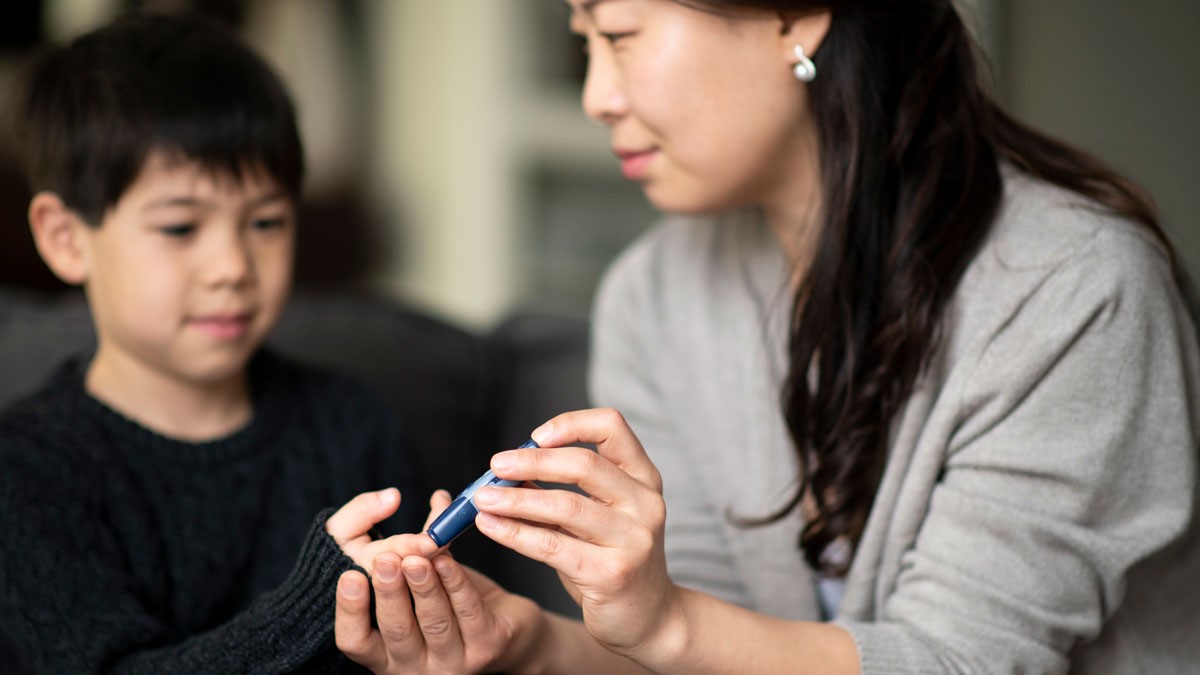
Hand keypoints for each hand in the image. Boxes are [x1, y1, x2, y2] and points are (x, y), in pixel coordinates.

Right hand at [335, 491, 545, 673]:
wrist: (509, 625)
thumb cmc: (454, 601)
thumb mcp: (421, 576)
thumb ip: (408, 544)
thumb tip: (398, 498)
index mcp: (387, 652)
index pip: (356, 641)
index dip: (350, 611)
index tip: (349, 576)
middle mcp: (414, 665)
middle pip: (396, 630)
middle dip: (389, 591)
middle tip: (385, 560)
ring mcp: (452, 662)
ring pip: (434, 622)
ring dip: (424, 586)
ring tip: (416, 558)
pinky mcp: (486, 648)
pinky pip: (468, 612)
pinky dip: (456, 583)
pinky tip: (448, 560)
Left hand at [471, 408, 681, 660]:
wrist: (649, 620)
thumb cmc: (613, 561)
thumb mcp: (598, 518)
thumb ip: (561, 491)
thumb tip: (507, 470)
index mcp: (644, 479)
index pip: (612, 427)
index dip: (571, 424)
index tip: (534, 436)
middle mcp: (645, 503)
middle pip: (585, 464)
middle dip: (532, 461)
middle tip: (496, 466)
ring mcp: (633, 539)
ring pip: (566, 505)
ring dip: (515, 499)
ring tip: (482, 499)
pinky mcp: (613, 573)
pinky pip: (553, 545)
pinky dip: (515, 533)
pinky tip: (491, 527)